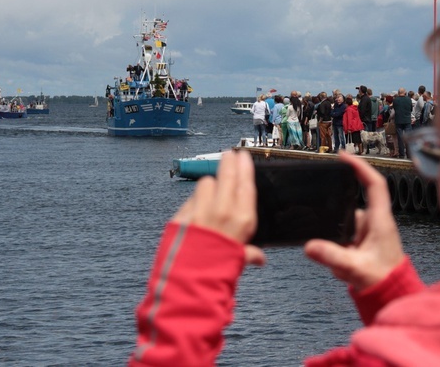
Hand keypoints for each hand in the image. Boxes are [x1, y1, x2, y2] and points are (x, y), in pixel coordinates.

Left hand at [171, 151, 265, 265]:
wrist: (189, 286)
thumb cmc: (218, 274)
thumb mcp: (238, 263)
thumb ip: (248, 254)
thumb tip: (258, 258)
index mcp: (241, 220)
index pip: (245, 184)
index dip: (245, 167)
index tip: (243, 156)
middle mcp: (222, 211)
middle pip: (226, 176)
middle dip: (228, 162)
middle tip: (228, 154)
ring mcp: (199, 211)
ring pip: (205, 184)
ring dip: (209, 186)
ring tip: (211, 193)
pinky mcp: (181, 216)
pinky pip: (189, 201)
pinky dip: (193, 203)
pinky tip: (195, 212)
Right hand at [304, 153, 404, 290]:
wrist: (392, 296)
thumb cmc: (383, 279)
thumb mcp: (355, 267)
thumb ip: (332, 256)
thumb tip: (309, 246)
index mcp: (380, 220)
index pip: (374, 184)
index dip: (360, 167)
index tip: (344, 156)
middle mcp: (375, 222)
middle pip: (352, 205)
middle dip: (336, 218)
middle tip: (330, 234)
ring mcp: (368, 233)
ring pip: (344, 226)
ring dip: (338, 244)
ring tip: (341, 264)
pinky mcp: (362, 244)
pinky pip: (343, 240)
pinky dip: (338, 252)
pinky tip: (341, 269)